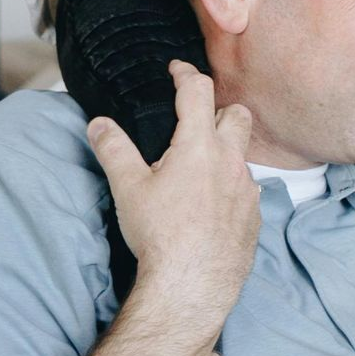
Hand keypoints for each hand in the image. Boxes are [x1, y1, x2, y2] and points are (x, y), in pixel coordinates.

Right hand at [87, 62, 259, 322]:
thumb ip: (113, 149)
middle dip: (219, 109)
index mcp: (199, 145)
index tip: (177, 70)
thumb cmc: (160, 235)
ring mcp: (248, 190)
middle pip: (237, 115)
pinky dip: (230, 186)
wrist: (192, 285)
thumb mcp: (128, 188)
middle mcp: (231, 161)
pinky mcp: (255, 216)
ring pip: (242, 155)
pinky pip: (247, 189)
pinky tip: (211, 204)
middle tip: (196, 118)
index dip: (186, 74)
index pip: (198, 92)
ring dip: (225, 152)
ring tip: (199, 167)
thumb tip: (99, 124)